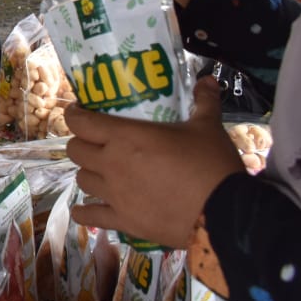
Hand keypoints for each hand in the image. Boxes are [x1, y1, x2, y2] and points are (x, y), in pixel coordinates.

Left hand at [64, 78, 242, 248]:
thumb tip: (209, 79)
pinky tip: (85, 209)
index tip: (81, 111)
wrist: (226, 213)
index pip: (80, 122)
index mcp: (125, 137)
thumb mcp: (208, 127)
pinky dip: (85, 212)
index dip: (75, 115)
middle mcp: (112, 164)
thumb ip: (204, 101)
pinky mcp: (123, 221)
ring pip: (81, 180)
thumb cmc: (212, 165)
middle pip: (75, 150)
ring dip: (88, 173)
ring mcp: (115, 195)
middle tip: (96, 142)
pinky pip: (89, 216)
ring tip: (101, 171)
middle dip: (81, 143)